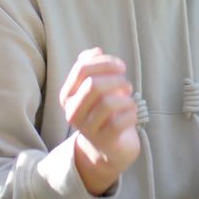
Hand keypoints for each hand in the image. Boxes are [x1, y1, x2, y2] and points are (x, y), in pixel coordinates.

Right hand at [59, 47, 139, 194]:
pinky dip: (130, 113)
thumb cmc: (104, 111)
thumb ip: (92, 67)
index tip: (120, 67)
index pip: (82, 68)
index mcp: (67, 95)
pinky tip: (131, 114)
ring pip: (107, 104)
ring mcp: (86, 129)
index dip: (105, 62)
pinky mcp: (103, 141)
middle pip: (93, 85)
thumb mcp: (96, 87)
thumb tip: (95, 52)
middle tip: (126, 85)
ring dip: (126, 98)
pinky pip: (119, 122)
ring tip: (129, 100)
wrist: (109, 146)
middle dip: (116, 80)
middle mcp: (72, 112)